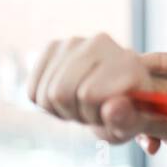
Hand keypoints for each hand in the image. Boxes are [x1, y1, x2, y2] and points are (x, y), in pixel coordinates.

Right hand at [27, 33, 152, 143]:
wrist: (121, 90)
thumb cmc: (130, 111)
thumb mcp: (135, 124)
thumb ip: (127, 119)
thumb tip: (112, 108)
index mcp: (127, 61)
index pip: (87, 95)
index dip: (94, 115)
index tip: (109, 113)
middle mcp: (100, 43)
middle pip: (59, 93)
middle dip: (75, 113)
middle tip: (95, 111)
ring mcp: (74, 42)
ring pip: (44, 94)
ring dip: (61, 109)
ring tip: (83, 104)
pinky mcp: (53, 47)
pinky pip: (32, 91)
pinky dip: (46, 103)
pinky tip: (68, 97)